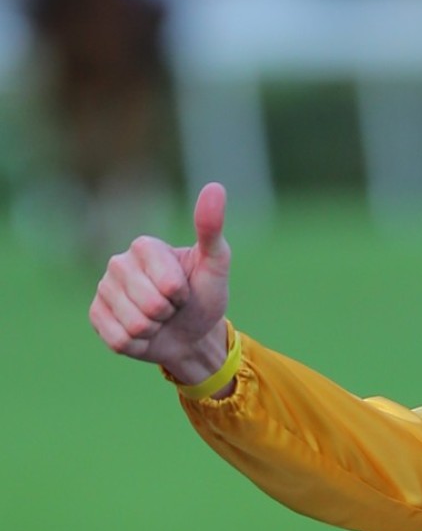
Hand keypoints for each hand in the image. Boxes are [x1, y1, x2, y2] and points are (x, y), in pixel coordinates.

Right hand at [89, 182, 231, 383]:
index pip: (167, 283)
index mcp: (144, 246)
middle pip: (150, 305)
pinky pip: (118, 339)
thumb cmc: (205, 295)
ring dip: (154, 329)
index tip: (185, 289)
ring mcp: (104, 290)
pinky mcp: (96, 316)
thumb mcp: (216, 264)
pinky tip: (143, 333)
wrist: (192, 333)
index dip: (181, 293)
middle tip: (173, 307)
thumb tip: (215, 187)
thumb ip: (211, 228)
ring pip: (134, 324)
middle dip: (169, 313)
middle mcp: (118, 263)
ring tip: (159, 319)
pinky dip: (138, 344)